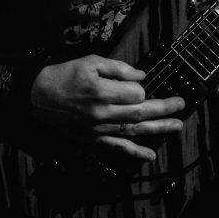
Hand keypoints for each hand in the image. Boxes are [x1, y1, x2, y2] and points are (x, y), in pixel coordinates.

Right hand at [29, 55, 185, 161]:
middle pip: (140, 113)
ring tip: (177, 126)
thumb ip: (118, 68)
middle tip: (181, 105)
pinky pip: (117, 147)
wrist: (37, 97)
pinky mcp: (93, 139)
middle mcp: (102, 113)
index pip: (135, 93)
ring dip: (158, 129)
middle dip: (164, 108)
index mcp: (101, 92)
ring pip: (134, 131)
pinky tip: (150, 155)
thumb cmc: (63, 75)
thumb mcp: (90, 62)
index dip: (141, 87)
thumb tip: (141, 76)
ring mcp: (98, 129)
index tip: (138, 83)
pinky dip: (135, 153)